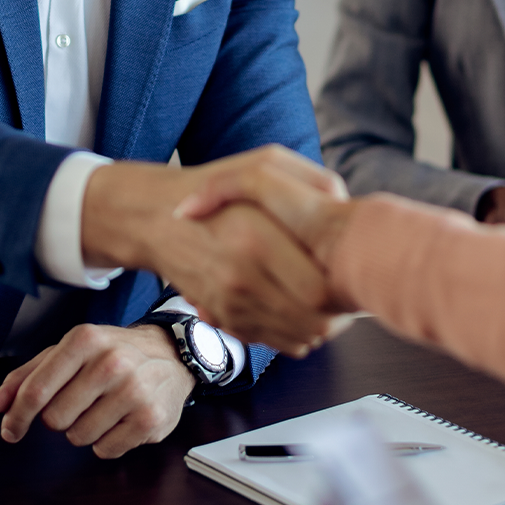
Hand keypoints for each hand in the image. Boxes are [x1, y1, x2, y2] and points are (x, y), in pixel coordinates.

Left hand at [0, 323, 194, 458]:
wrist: (170, 354)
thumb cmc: (112, 353)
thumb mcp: (70, 351)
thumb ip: (28, 376)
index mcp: (85, 339)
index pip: (36, 389)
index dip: (17, 415)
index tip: (10, 429)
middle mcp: (111, 362)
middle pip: (54, 419)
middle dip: (60, 417)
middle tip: (79, 401)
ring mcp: (133, 391)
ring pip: (78, 437)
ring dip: (84, 430)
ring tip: (103, 407)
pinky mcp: (149, 419)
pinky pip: (105, 451)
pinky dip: (107, 442)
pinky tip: (120, 420)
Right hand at [81, 145, 349, 354]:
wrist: (155, 217)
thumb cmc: (215, 186)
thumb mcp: (264, 163)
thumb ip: (313, 182)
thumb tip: (350, 214)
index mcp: (256, 237)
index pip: (321, 292)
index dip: (344, 289)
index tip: (349, 272)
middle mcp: (240, 276)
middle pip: (315, 322)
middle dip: (339, 312)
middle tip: (345, 292)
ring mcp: (229, 303)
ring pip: (298, 338)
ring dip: (320, 325)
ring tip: (323, 299)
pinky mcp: (223, 318)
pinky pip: (274, 342)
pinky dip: (294, 332)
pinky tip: (295, 306)